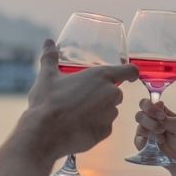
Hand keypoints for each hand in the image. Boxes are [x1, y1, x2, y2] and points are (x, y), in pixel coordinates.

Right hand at [26, 40, 137, 161]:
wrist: (45, 133)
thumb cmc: (47, 102)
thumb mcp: (47, 76)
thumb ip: (50, 57)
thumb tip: (47, 42)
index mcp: (101, 76)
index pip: (129, 71)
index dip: (130, 73)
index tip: (129, 76)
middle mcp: (111, 94)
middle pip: (115, 93)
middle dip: (103, 95)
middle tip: (82, 98)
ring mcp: (110, 115)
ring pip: (109, 111)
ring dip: (99, 111)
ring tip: (77, 114)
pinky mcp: (105, 132)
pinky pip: (103, 127)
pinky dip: (94, 127)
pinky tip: (77, 126)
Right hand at [134, 98, 175, 169]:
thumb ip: (167, 116)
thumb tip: (157, 105)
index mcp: (159, 112)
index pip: (146, 103)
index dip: (150, 107)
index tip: (161, 116)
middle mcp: (149, 120)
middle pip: (140, 114)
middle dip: (150, 121)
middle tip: (162, 129)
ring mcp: (144, 132)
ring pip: (140, 127)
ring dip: (152, 133)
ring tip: (162, 139)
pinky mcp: (141, 144)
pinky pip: (138, 140)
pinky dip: (148, 142)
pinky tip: (157, 145)